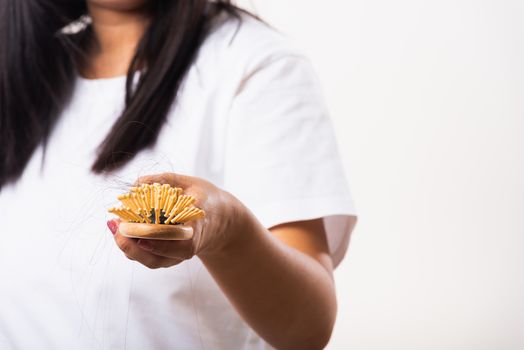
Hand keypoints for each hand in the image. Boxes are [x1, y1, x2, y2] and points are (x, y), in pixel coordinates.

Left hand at [107, 172, 243, 268]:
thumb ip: (163, 180)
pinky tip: (121, 232)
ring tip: (115, 227)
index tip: (131, 225)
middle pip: (158, 253)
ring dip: (129, 247)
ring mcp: (180, 255)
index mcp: (197, 222)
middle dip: (132, 242)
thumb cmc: (204, 198)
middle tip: (116, 225)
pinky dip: (133, 248)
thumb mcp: (189, 182)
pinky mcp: (173, 259)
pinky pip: (150, 259)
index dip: (149, 233)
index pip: (173, 235)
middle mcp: (189, 243)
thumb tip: (135, 185)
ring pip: (151, 260)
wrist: (221, 221)